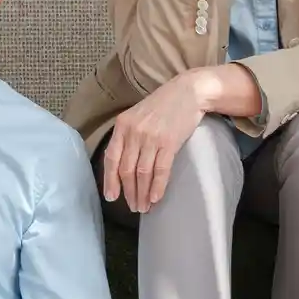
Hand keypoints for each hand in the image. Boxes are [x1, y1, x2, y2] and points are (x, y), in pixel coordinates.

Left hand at [100, 71, 209, 212]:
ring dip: (142, 194)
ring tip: (143, 207)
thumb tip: (122, 165)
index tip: (112, 197)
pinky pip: (160, 170)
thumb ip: (128, 136)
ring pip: (142, 173)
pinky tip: (155, 198)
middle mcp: (134, 132)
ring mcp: (151, 138)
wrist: (188, 92)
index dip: (110, 180)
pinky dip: (157, 187)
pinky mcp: (169, 143)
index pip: (111, 158)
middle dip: (129, 192)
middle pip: (126, 169)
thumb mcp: (138, 115)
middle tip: (133, 207)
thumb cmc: (163, 106)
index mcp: (122, 125)